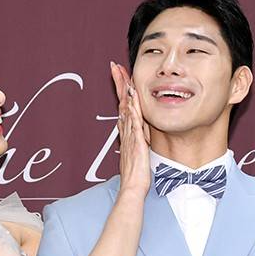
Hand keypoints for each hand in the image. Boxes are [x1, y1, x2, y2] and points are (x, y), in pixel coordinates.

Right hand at [110, 61, 150, 196]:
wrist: (132, 188)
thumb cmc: (136, 176)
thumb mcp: (137, 155)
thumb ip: (138, 143)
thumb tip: (139, 136)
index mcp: (127, 135)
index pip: (124, 108)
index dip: (122, 92)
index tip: (120, 77)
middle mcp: (126, 133)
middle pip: (122, 103)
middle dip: (119, 84)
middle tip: (115, 67)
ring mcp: (130, 137)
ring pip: (126, 109)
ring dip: (125, 91)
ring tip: (122, 74)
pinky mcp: (136, 143)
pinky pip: (133, 123)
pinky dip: (132, 109)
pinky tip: (132, 98)